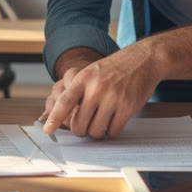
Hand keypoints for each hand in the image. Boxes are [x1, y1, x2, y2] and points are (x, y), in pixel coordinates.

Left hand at [41, 42, 160, 138]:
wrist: (143, 59)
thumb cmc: (115, 69)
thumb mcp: (92, 72)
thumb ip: (78, 91)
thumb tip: (63, 116)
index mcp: (83, 78)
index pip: (64, 102)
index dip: (54, 118)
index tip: (48, 130)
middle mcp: (96, 88)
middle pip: (79, 124)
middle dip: (81, 130)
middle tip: (86, 126)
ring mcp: (112, 98)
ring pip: (96, 131)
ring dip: (98, 132)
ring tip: (102, 122)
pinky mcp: (127, 107)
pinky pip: (113, 130)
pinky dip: (112, 130)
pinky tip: (114, 121)